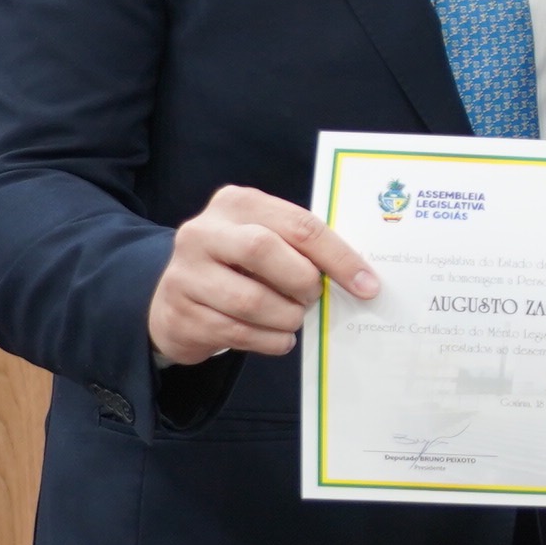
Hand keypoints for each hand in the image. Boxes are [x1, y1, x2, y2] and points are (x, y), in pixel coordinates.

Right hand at [146, 185, 377, 365]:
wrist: (178, 298)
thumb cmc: (240, 265)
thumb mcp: (267, 239)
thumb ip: (301, 247)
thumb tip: (360, 276)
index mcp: (237, 204)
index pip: (298, 224)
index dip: (338, 256)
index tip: (367, 284)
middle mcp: (203, 232)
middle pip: (262, 250)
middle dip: (302, 281)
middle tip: (314, 298)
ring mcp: (185, 273)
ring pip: (249, 299)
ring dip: (287, 317)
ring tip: (295, 319)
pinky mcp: (179, 313)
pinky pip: (236, 332)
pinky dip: (270, 340)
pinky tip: (279, 338)